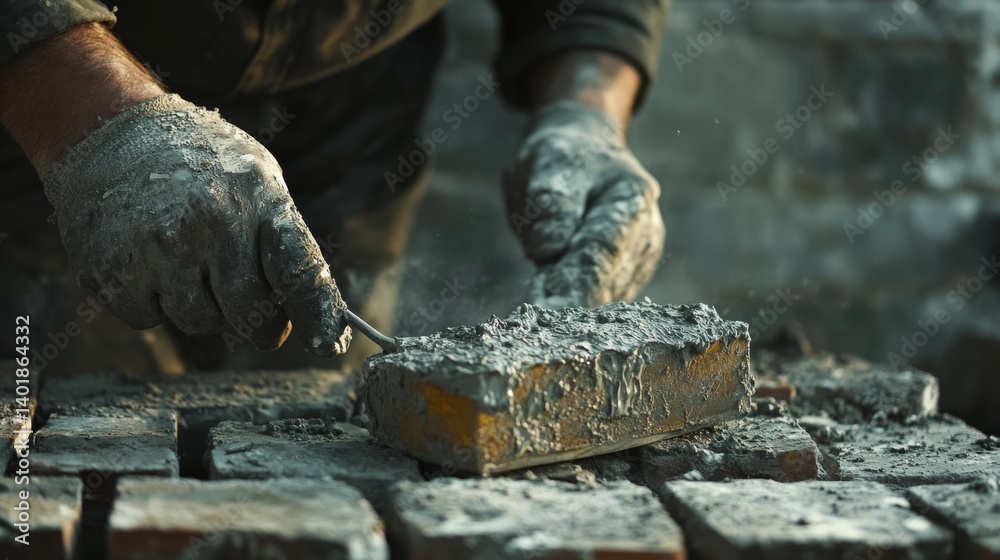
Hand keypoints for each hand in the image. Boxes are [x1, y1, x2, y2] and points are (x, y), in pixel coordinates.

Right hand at [42, 94, 350, 356]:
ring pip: (200, 321)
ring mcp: (159, 246)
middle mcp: (210, 221)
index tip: (328, 345)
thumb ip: (283, 239)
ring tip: (186, 260)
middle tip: (251, 311)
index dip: (319, 316)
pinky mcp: (113, 268)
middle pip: (250, 313)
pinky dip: (153, 301)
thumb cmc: (201, 163)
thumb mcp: (256, 177)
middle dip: (257, 322)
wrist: (112, 130)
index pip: (299, 271)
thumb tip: (316, 313)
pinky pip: (150, 318)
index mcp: (257, 197)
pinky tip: (147, 260)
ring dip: (201, 306)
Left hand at [504, 100, 664, 307]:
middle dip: (568, 303)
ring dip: (569, 309)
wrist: (583, 159)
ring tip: (534, 314)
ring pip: (602, 297)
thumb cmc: (565, 159)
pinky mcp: (625, 280)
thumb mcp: (549, 164)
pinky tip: (546, 309)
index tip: (546, 307)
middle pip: (605, 280)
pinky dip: (573, 308)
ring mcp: (639, 261)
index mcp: (633, 197)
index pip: (602, 249)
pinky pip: (598, 301)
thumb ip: (551, 204)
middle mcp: (646, 234)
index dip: (574, 282)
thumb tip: (550, 251)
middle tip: (532, 320)